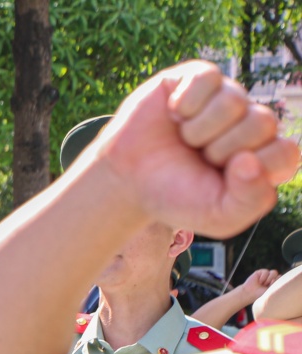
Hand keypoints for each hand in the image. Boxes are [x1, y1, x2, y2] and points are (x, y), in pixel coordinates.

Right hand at [100, 61, 298, 238]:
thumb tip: (249, 160)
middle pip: (262, 122)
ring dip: (199, 129)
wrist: (126, 181)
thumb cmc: (174, 196)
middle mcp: (249, 123)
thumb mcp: (217, 217)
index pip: (286, 153)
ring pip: (234, 100)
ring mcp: (226, 98)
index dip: (253, 169)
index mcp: (263, 156)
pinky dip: (185, 103)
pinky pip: (208, 78)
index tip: (223, 180)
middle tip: (198, 158)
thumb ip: (250, 201)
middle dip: (221, 148)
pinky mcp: (198, 78)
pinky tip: (174, 115)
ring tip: (185, 138)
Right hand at [235, 268, 279, 302]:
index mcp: (275, 283)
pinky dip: (263, 277)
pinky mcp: (260, 272)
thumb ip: (277, 282)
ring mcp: (266, 275)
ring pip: (274, 272)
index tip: (272, 288)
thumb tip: (280, 275)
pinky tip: (259, 281)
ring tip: (263, 284)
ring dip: (268, 279)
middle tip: (266, 286)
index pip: (282, 279)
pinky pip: (266, 271)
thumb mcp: (271, 290)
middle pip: (279, 275)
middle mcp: (272, 278)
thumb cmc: (261, 294)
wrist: (250, 293)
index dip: (278, 283)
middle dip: (273, 281)